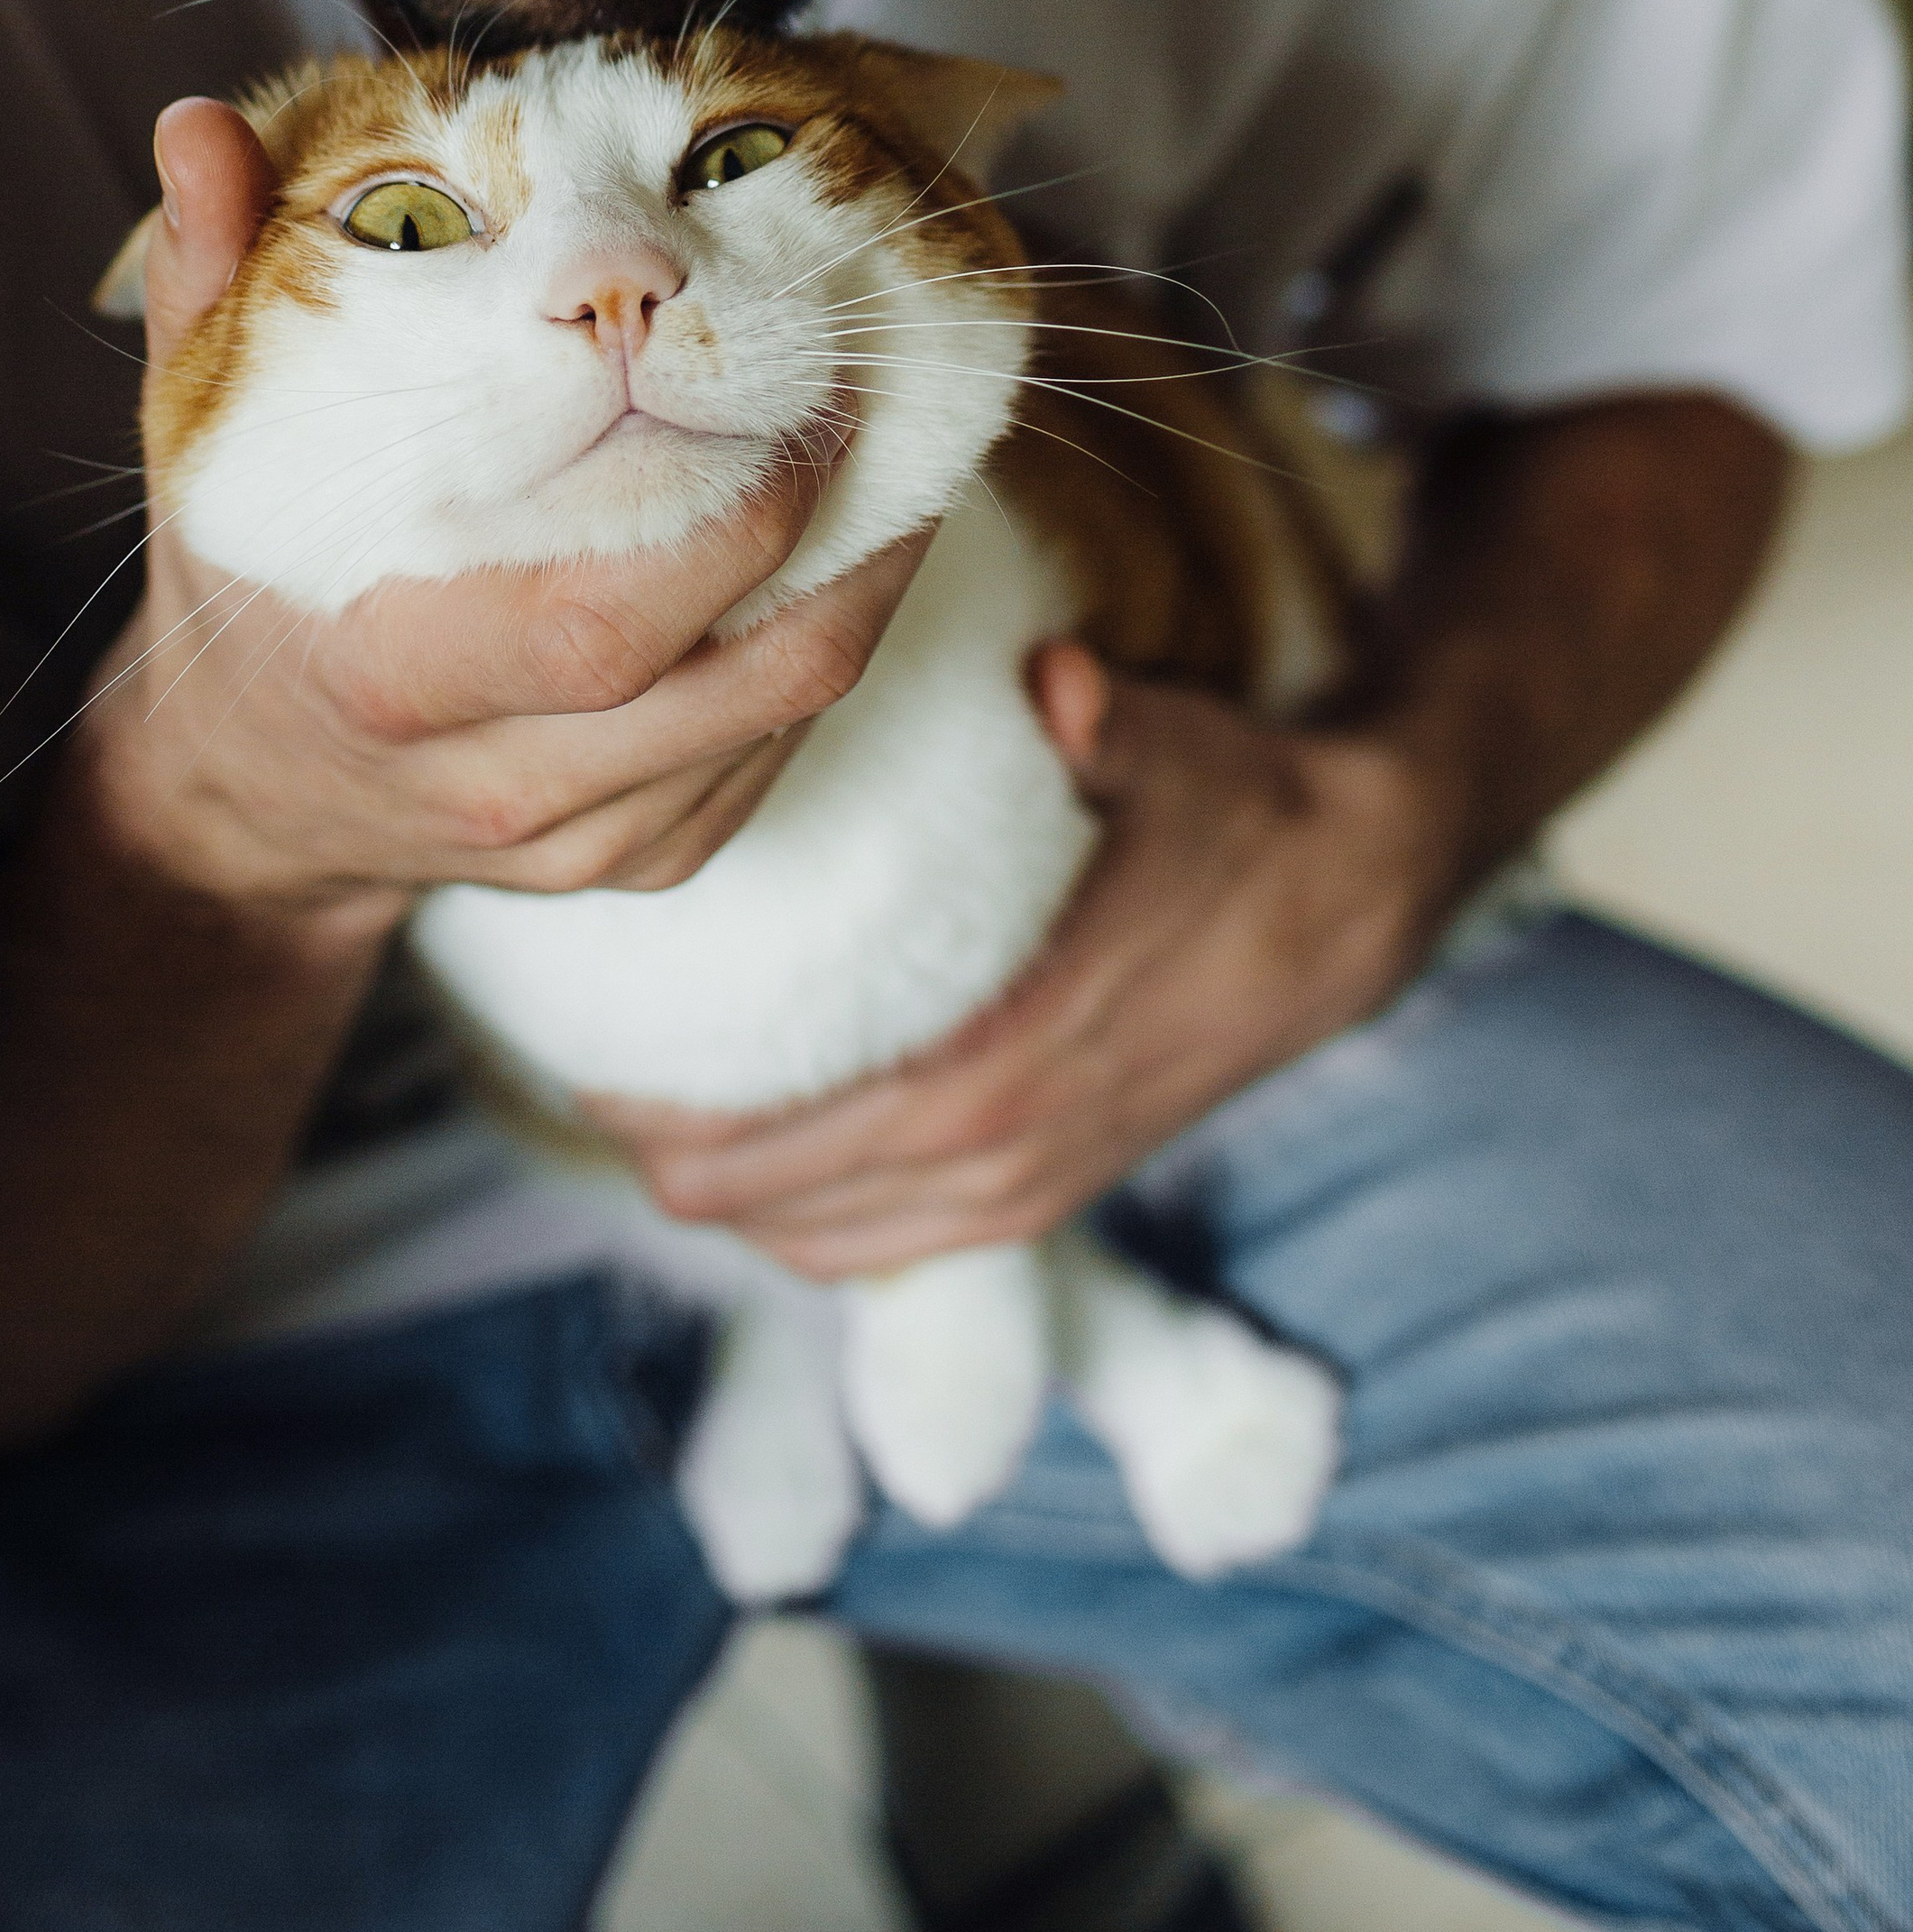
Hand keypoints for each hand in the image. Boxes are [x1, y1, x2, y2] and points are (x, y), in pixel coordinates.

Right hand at [75, 96, 927, 926]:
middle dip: (838, 532)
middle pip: (732, 679)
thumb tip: (197, 128)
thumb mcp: (205, 441)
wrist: (251, 792)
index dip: (731, 521)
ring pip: (782, 717)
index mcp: (396, 677)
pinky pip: (778, 752)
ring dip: (866, 581)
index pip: (602, 627)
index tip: (791, 392)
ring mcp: (585, 838)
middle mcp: (499, 780)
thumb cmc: (250, 589)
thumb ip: (207, 283)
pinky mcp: (648, 858)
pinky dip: (829, 639)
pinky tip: (847, 538)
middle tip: (873, 392)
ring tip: (896, 446)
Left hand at [594, 640, 1473, 1277]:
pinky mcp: (1051, 1192)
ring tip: (649, 1129)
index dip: (686, 1127)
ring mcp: (1031, 1186)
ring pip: (832, 1247)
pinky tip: (763, 1173)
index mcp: (1012, 1061)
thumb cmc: (1236, 816)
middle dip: (678, 1163)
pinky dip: (813, 1228)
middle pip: (788, 1209)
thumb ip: (1107, 722)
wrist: (1346, 904)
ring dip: (737, 1203)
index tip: (589, 1075)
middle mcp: (1010, 1152)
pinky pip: (895, 1250)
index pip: (807, 1140)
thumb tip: (1058, 681)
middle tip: (586, 1091)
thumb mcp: (1178, 753)